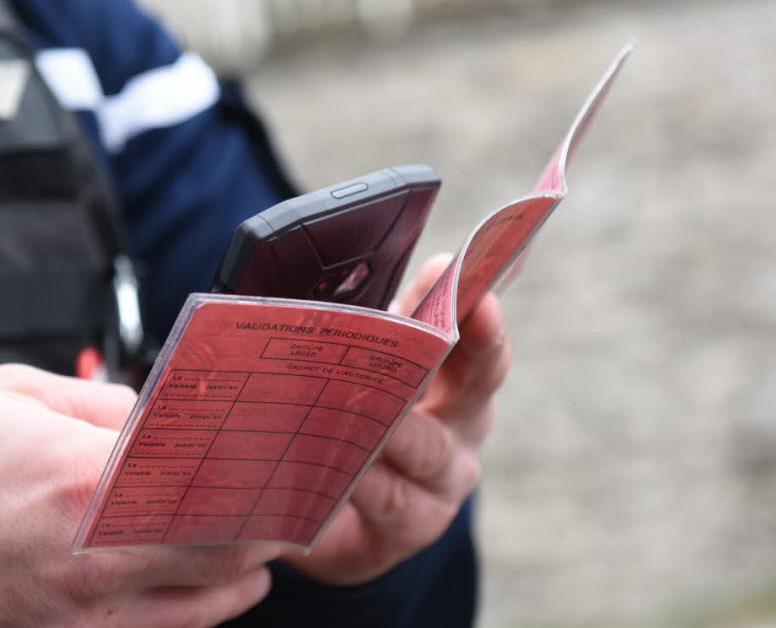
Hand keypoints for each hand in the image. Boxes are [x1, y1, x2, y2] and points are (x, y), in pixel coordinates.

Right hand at [0, 364, 283, 627]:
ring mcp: (89, 609)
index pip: (217, 471)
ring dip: (259, 561)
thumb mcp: (12, 394)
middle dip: (286, 514)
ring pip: (214, 597)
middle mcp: (100, 553)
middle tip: (311, 485)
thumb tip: (161, 414)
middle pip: (236, 543)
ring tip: (278, 527)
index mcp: (87, 477)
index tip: (304, 441)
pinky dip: (212, 604)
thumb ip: (103, 405)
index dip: (276, 458)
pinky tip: (226, 581)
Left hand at [281, 254, 511, 584]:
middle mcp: (461, 427)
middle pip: (480, 381)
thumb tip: (381, 273)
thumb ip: (382, 323)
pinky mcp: (411, 525)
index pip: (477, 331)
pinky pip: (391, 499)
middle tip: (450, 316)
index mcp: (456, 378)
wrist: (316, 517)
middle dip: (471, 345)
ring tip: (365, 401)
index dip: (477, 304)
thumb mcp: (366, 368)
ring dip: (397, 422)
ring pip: (429, 445)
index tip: (467, 274)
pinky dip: (366, 480)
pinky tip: (344, 467)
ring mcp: (442, 481)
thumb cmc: (346, 425)